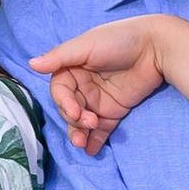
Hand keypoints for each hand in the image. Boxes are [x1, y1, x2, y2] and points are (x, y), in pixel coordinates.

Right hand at [30, 17, 166, 156]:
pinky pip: (101, 130)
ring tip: (82, 144)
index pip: (59, 91)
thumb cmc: (120, 39)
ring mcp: (98, 100)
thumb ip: (59, 58)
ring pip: (82, 122)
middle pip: (69, 109)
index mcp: (72, 68)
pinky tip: (90, 150)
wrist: (156, 46)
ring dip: (79, 133)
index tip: (75, 111)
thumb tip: (31, 64)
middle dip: (74, 120)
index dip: (64, 103)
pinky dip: (94, 141)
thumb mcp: (86, 46)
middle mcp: (83, 85)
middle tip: (87, 123)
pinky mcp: (115, 111)